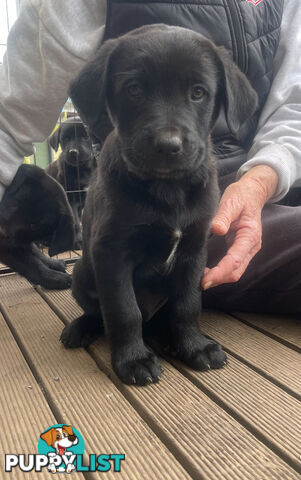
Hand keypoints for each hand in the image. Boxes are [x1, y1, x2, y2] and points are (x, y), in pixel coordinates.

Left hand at [201, 165, 277, 288]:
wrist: (252, 193)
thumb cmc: (241, 196)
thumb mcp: (231, 201)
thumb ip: (223, 216)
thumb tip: (216, 229)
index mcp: (250, 235)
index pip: (235, 260)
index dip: (220, 272)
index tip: (205, 280)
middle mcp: (251, 246)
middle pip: (236, 271)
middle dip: (218, 279)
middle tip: (199, 283)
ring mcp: (247, 249)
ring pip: (235, 272)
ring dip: (219, 278)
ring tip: (201, 279)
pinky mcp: (241, 250)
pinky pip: (232, 266)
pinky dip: (221, 272)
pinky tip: (207, 271)